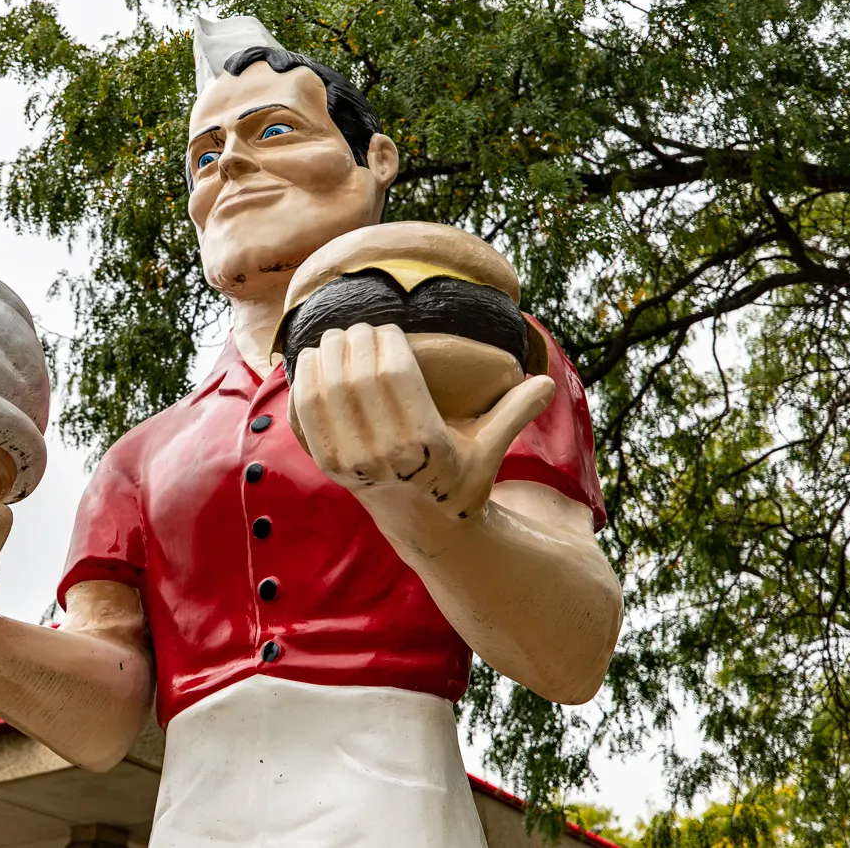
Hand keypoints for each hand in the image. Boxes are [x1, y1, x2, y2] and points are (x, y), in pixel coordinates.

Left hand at [289, 323, 553, 539]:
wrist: (421, 523)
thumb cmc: (459, 477)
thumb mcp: (490, 450)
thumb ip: (514, 413)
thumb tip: (547, 382)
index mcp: (422, 444)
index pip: (392, 374)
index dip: (384, 340)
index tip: (388, 327)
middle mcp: (380, 455)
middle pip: (354, 376)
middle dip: (354, 340)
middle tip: (360, 326)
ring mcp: (347, 463)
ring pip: (323, 391)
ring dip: (324, 355)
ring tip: (335, 338)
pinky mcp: (324, 466)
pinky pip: (303, 414)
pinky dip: (301, 383)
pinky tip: (310, 363)